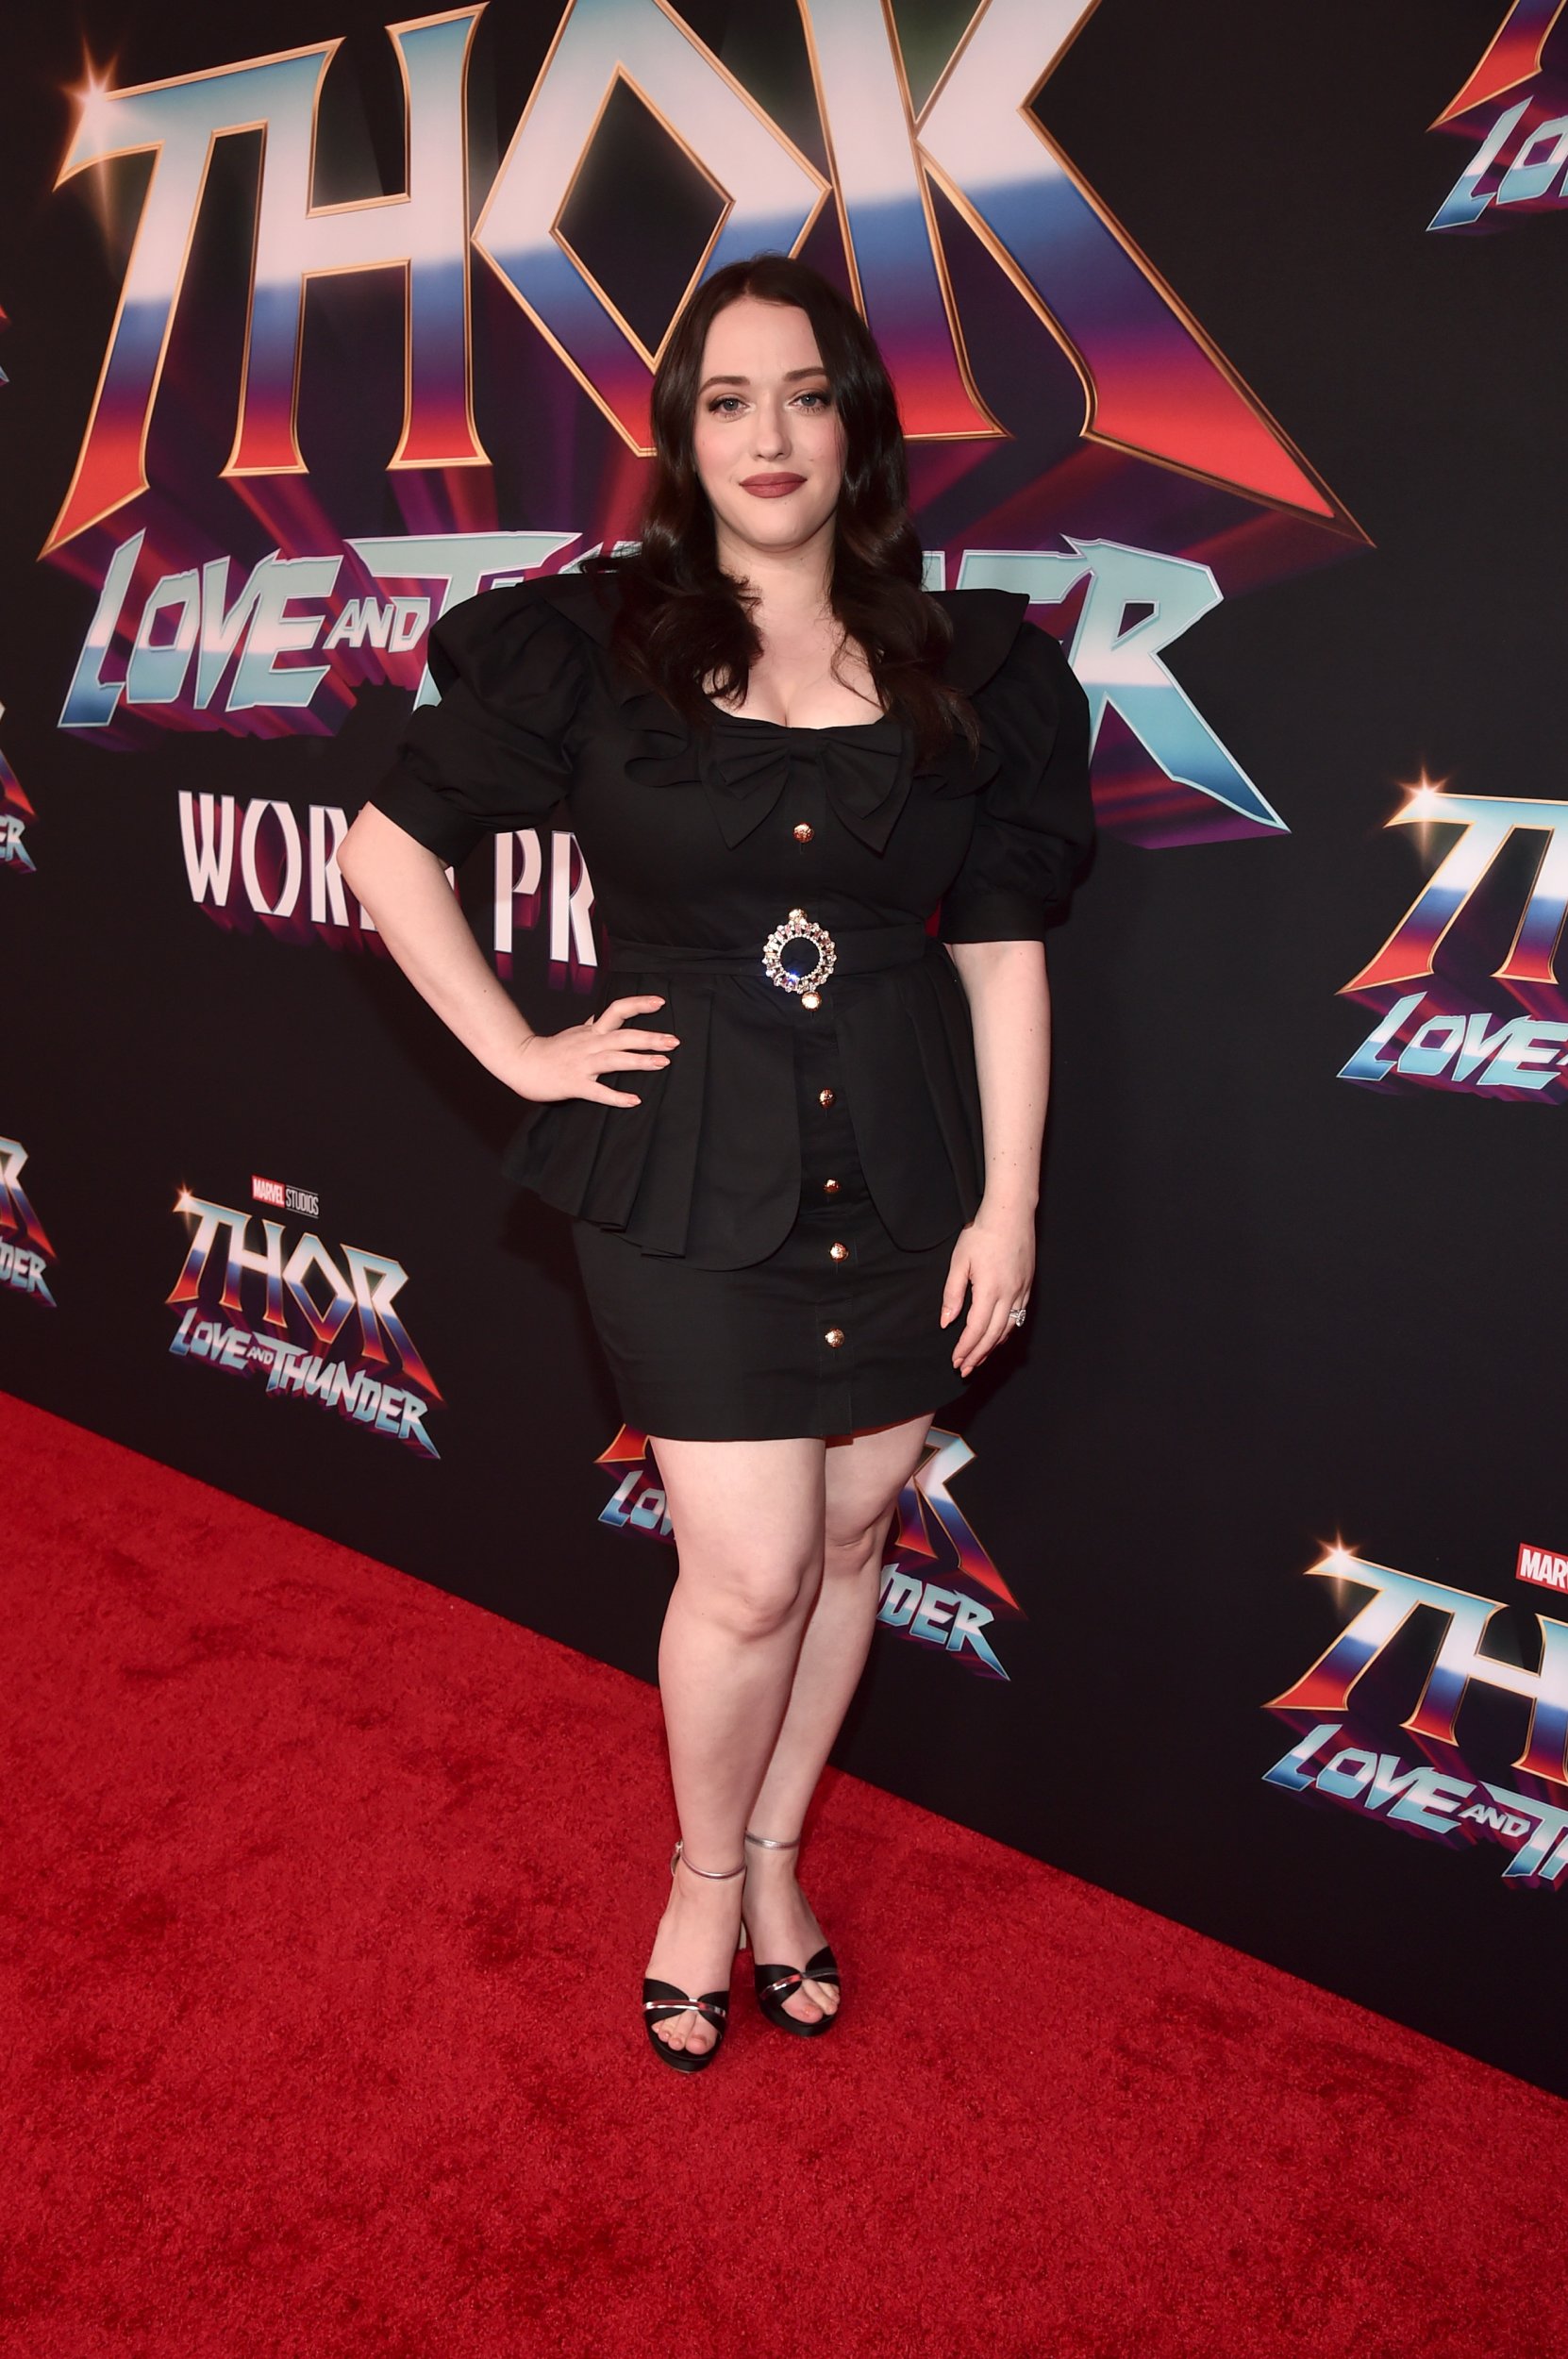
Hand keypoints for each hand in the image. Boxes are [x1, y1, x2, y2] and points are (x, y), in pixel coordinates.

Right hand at [508, 994, 678, 1107]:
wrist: (521, 1062)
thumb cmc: (551, 1049)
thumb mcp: (576, 1031)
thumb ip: (594, 1024)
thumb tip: (609, 1014)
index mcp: (592, 1031)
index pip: (617, 1009)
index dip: (639, 1004)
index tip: (660, 1002)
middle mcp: (589, 1044)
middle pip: (623, 1036)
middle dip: (650, 1038)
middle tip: (674, 1041)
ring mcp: (582, 1064)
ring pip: (614, 1060)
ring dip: (639, 1061)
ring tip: (663, 1063)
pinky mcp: (574, 1084)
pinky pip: (598, 1091)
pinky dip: (616, 1096)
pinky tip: (634, 1100)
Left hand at [940, 1203, 1033, 1376]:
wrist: (1011, 1215)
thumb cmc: (982, 1234)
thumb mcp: (959, 1262)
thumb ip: (952, 1294)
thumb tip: (947, 1322)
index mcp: (990, 1290)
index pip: (976, 1329)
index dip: (966, 1348)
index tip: (956, 1360)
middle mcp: (1009, 1295)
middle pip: (993, 1335)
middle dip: (978, 1355)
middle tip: (965, 1369)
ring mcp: (1021, 1291)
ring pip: (1008, 1329)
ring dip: (992, 1347)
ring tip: (979, 1359)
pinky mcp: (1027, 1286)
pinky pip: (1017, 1317)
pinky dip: (1005, 1332)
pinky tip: (997, 1338)